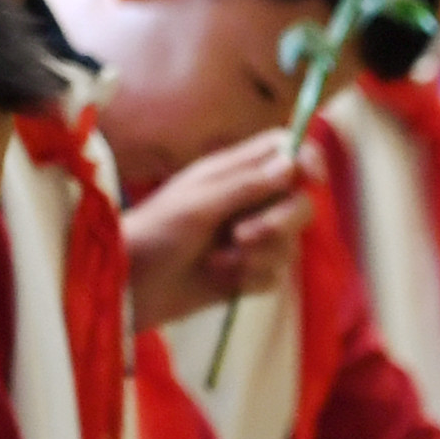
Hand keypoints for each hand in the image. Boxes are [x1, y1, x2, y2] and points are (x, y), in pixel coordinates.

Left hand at [122, 133, 311, 328]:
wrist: (129, 287)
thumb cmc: (153, 233)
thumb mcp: (198, 203)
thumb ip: (246, 184)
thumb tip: (292, 162)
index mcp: (233, 172)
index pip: (285, 150)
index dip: (306, 158)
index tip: (311, 179)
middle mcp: (246, 201)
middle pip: (298, 202)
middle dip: (279, 223)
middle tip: (243, 236)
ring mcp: (248, 239)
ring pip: (289, 245)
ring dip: (256, 257)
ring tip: (216, 262)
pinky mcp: (244, 274)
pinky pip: (273, 275)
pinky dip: (249, 279)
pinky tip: (219, 279)